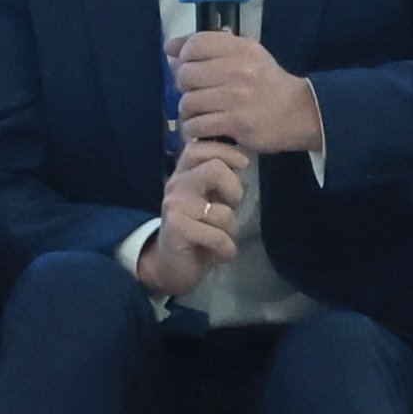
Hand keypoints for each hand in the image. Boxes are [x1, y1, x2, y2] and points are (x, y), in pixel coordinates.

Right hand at [140, 139, 247, 295]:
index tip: (243, 165)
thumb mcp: (207, 201)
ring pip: (223, 211)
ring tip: (221, 238)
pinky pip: (219, 237)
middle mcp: (176, 185)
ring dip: (231, 230)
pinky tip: (219, 254)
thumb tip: (242, 159)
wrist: (168, 266)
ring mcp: (175, 206)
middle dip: (234, 191)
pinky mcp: (178, 228)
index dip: (226, 151)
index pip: (199, 147)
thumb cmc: (195, 232)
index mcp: (183, 175)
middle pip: (215, 168)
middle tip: (230, 207)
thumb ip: (218, 181)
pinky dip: (227, 250)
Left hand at [170, 31, 324, 157]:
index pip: (195, 44)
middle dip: (185, 87)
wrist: (300, 113)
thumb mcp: (246, 55)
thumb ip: (210, 47)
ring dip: (188, 112)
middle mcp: (239, 70)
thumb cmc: (267, 83)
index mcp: (241, 48)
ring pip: (188, 102)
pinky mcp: (237, 124)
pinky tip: (203, 128)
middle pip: (186, 74)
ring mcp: (237, 98)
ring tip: (200, 113)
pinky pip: (197, 126)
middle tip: (196, 93)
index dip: (184, 56)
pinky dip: (194, 129)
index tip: (190, 67)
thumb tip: (170, 48)